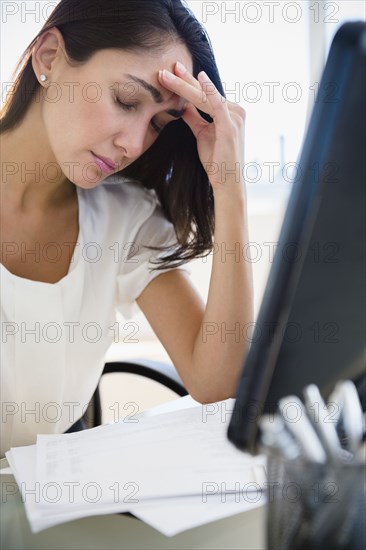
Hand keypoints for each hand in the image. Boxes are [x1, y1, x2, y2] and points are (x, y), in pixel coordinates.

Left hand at [158, 62, 245, 195]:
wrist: (227, 182)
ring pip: (205, 97)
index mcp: (228, 112)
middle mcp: (234, 111)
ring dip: (185, 84)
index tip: (171, 73)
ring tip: (168, 74)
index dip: (187, 83)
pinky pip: (217, 104)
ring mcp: (234, 117)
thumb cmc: (217, 161)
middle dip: (184, 79)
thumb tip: (182, 105)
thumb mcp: (202, 135)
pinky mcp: (230, 125)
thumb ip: (194, 118)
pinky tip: (200, 78)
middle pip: (204, 93)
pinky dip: (209, 90)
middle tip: (167, 67)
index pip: (204, 95)